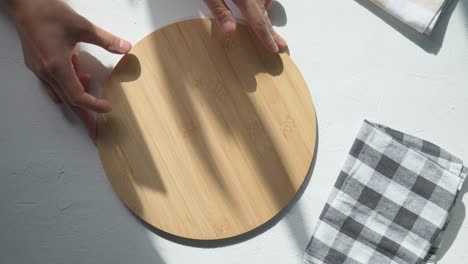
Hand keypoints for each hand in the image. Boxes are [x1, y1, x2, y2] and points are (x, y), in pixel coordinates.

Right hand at [4, 0, 131, 138]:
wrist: (23, 3)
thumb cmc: (48, 12)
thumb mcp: (82, 26)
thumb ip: (106, 40)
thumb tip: (126, 48)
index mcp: (57, 66)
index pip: (77, 95)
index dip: (93, 105)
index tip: (107, 109)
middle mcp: (46, 72)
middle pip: (68, 101)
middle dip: (83, 115)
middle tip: (94, 129)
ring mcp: (38, 69)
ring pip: (59, 92)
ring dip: (76, 94)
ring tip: (91, 82)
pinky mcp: (36, 63)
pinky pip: (53, 82)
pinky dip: (67, 82)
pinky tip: (76, 66)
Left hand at [203, 0, 285, 52]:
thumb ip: (220, 11)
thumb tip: (231, 32)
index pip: (258, 22)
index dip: (266, 37)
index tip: (274, 49)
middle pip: (265, 14)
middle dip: (272, 31)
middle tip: (282, 44)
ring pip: (266, 1)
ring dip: (266, 13)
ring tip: (267, 26)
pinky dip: (263, 0)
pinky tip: (260, 3)